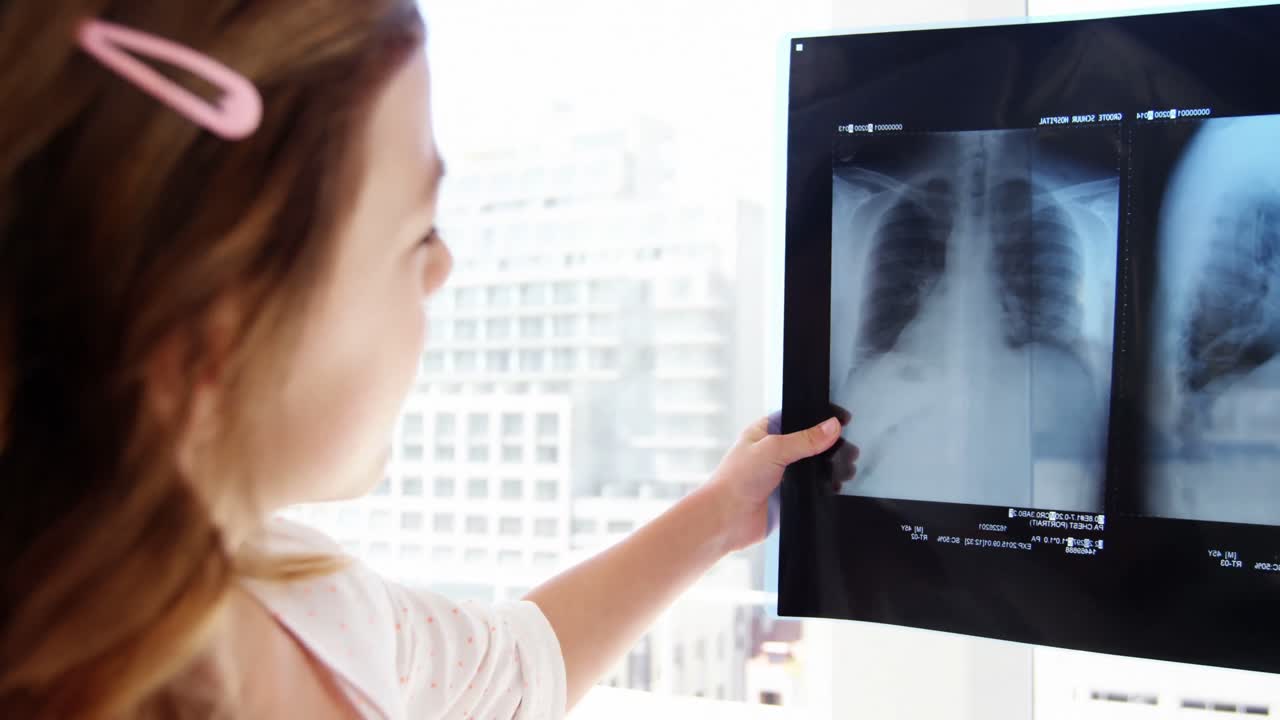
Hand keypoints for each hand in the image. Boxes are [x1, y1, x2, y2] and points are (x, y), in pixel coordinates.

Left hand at [701, 413, 848, 552]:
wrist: (726, 519)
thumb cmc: (736, 480)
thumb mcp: (772, 449)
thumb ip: (805, 439)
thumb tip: (832, 426)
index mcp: (766, 432)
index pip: (799, 417)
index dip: (820, 417)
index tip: (843, 419)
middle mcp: (775, 451)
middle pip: (811, 442)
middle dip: (831, 444)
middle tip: (850, 448)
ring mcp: (783, 474)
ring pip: (814, 465)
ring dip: (832, 466)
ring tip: (848, 467)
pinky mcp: (789, 495)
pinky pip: (813, 487)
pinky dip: (826, 485)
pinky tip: (837, 485)